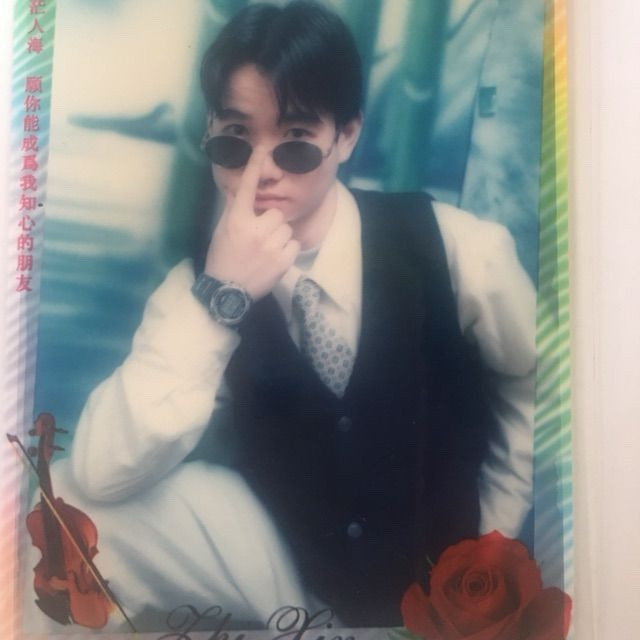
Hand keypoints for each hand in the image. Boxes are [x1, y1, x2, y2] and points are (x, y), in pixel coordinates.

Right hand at [204, 148, 299, 299]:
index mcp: (237, 220)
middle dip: (270, 223)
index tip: (263, 147)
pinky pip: (294, 243)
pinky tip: (274, 259)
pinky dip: (287, 250)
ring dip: (279, 237)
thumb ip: (233, 209)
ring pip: (286, 228)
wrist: (227, 292)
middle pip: (276, 213)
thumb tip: (239, 189)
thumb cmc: (222, 258)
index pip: (247, 188)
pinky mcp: (283, 260)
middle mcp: (255, 229)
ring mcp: (271, 245)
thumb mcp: (222, 231)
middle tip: (259, 238)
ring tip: (266, 251)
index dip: (255, 166)